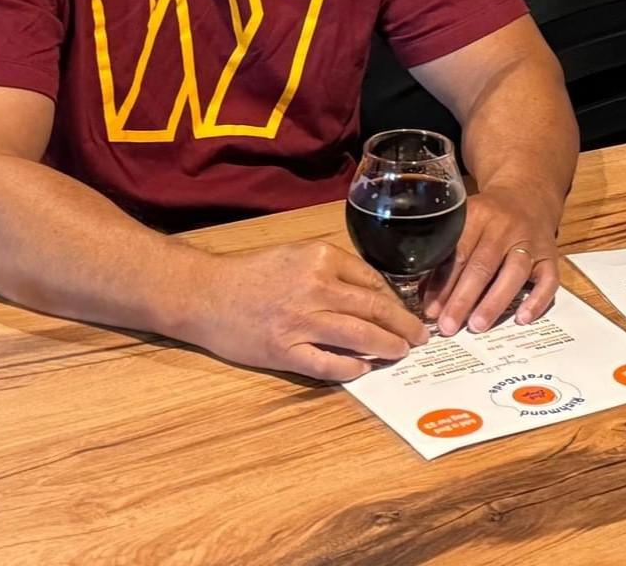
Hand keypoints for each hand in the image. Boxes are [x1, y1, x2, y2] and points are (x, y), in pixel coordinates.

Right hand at [187, 240, 426, 380]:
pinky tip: (363, 370)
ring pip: (357, 336)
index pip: (371, 281)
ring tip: (401, 353)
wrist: (207, 294)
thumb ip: (332, 268)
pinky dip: (350, 368)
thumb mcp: (297, 255)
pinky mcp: (284, 350)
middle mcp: (316, 287)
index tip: (407, 311)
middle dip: (402, 325)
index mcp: (321, 259)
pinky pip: (327, 363)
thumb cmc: (253, 273)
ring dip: (385, 346)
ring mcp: (301, 321)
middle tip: (419, 337)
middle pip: (373, 308)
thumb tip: (370, 291)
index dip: (394, 299)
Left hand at [425, 183, 560, 335]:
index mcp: (478, 215)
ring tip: (476, 326)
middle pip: (483, 265)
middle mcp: (505, 227)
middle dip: (463, 299)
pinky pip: (549, 279)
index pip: (458, 252)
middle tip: (448, 326)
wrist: (528, 194)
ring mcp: (531, 241)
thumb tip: (426, 295)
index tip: (431, 310)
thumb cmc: (489, 217)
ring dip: (494, 301)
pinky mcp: (550, 255)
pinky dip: (538, 300)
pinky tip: (522, 319)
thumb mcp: (465, 222)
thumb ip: (448, 254)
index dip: (443, 283)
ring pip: (514, 272)